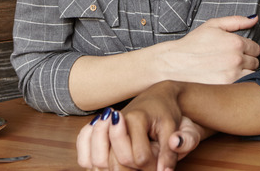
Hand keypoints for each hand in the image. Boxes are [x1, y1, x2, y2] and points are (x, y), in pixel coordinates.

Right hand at [77, 82, 202, 169]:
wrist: (155, 96)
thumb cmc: (166, 112)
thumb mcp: (173, 128)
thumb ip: (170, 151)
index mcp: (135, 118)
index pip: (140, 157)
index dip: (152, 166)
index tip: (161, 163)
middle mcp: (115, 123)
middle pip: (116, 161)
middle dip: (133, 170)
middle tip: (147, 165)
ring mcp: (104, 127)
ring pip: (99, 161)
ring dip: (112, 169)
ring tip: (128, 164)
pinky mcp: (97, 133)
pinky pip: (85, 155)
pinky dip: (92, 163)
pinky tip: (107, 165)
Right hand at [160, 16, 259, 83]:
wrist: (174, 64)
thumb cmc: (192, 44)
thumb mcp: (213, 25)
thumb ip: (236, 21)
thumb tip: (255, 19)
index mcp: (235, 42)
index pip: (255, 48)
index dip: (247, 49)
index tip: (237, 52)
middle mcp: (236, 58)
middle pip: (255, 62)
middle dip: (247, 61)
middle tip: (232, 62)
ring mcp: (233, 74)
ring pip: (252, 75)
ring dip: (245, 73)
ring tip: (230, 71)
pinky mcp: (227, 87)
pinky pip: (244, 85)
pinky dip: (239, 83)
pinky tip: (228, 79)